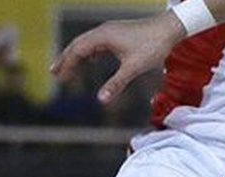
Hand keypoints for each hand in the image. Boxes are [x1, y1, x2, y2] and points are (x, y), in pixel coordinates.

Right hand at [50, 15, 184, 104]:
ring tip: (68, 67)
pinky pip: (98, 42)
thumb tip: (101, 100)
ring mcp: (111, 31)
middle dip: (66, 59)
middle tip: (54, 73)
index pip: (78, 51)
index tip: (59, 78)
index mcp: (103, 36)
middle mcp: (104, 30)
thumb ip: (116, 84)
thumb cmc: (152, 46)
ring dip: (77, 55)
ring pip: (87, 42)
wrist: (170, 28)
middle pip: (78, 44)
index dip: (67, 65)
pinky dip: (91, 52)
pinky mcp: (119, 33)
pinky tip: (92, 60)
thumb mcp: (133, 68)